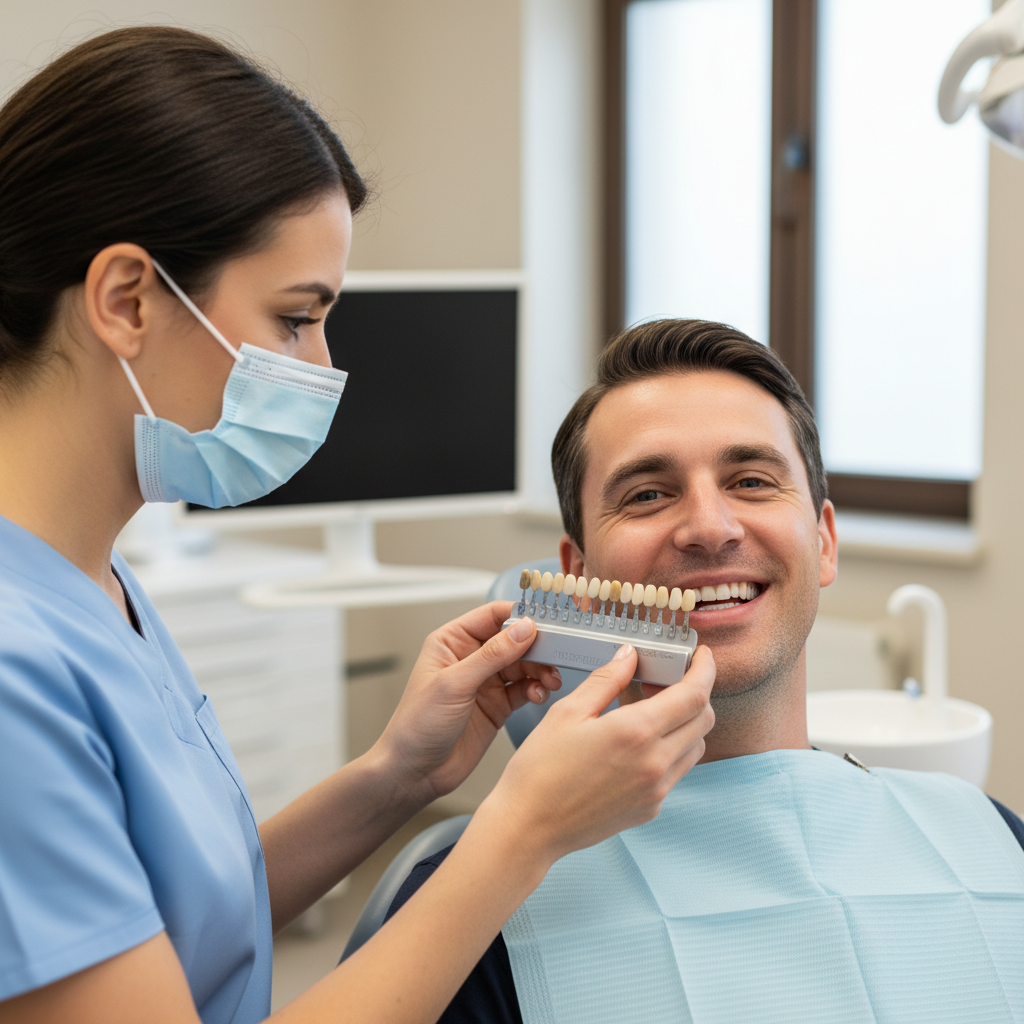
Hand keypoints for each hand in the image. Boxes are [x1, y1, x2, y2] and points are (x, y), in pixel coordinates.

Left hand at [374, 601, 561, 800]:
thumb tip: (523, 629)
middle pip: (513, 640)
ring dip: (540, 670)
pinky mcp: (497, 705)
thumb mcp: (455, 683)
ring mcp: (485, 682)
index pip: (492, 616)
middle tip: (556, 655)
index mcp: (452, 641)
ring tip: (549, 681)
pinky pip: (524, 688)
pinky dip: (535, 689)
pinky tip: (538, 695)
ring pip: (523, 664)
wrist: (415, 772)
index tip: (544, 622)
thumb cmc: (417, 725)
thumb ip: (492, 655)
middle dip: (536, 647)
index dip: (518, 616)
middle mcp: (470, 657)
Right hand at [478, 644, 715, 863]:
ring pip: (694, 746)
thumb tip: (629, 656)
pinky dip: (669, 749)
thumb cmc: (540, 770)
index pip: (694, 695)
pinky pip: (676, 771)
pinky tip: (636, 743)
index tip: (703, 656)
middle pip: (703, 719)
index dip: (705, 670)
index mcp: (635, 733)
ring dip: (684, 722)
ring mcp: (656, 790)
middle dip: (695, 693)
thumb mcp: (567, 712)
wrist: (529, 827)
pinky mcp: (651, 808)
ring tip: (647, 711)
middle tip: (665, 680)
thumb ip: (605, 679)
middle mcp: (655, 763)